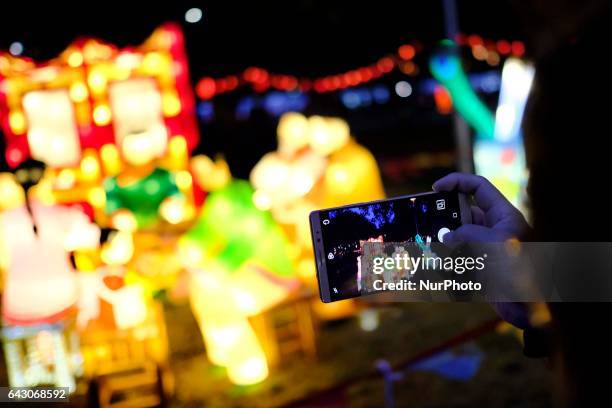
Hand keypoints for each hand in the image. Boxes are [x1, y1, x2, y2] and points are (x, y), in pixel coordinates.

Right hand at [434, 173, 531, 328]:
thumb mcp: (495, 244)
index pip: (478, 188)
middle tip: (425, 223)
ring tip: (428, 249)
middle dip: (444, 218)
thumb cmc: (523, 270)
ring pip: (457, 239)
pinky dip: (446, 265)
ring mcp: (486, 250)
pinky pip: (458, 262)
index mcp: (502, 216)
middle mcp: (493, 229)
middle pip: (463, 214)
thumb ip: (467, 234)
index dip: (456, 183)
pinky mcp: (480, 270)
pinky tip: (436, 269)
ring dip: (442, 244)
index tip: (435, 188)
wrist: (534, 309)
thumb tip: (446, 237)